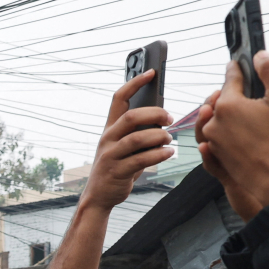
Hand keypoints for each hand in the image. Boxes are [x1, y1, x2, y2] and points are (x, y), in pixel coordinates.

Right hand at [82, 70, 173, 210]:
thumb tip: (162, 116)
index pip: (119, 99)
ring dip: (159, 137)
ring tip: (169, 139)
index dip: (135, 83)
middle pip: (130, 117)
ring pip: (137, 138)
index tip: (152, 72)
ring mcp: (110, 156)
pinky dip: (159, 155)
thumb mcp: (123, 146)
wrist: (99, 196)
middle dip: (155, 114)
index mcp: (110, 129)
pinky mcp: (117, 172)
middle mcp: (107, 139)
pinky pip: (141, 159)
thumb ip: (138, 132)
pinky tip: (168, 153)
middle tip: (169, 118)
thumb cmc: (117, 168)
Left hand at [197, 52, 268, 218]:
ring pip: (220, 118)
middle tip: (249, 90)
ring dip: (231, 112)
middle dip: (234, 93)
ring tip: (247, 110)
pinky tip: (243, 129)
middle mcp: (214, 122)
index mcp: (227, 105)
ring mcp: (213, 140)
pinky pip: (220, 136)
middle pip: (223, 99)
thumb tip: (261, 54)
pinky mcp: (217, 155)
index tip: (237, 63)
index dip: (237, 69)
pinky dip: (229, 129)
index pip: (231, 79)